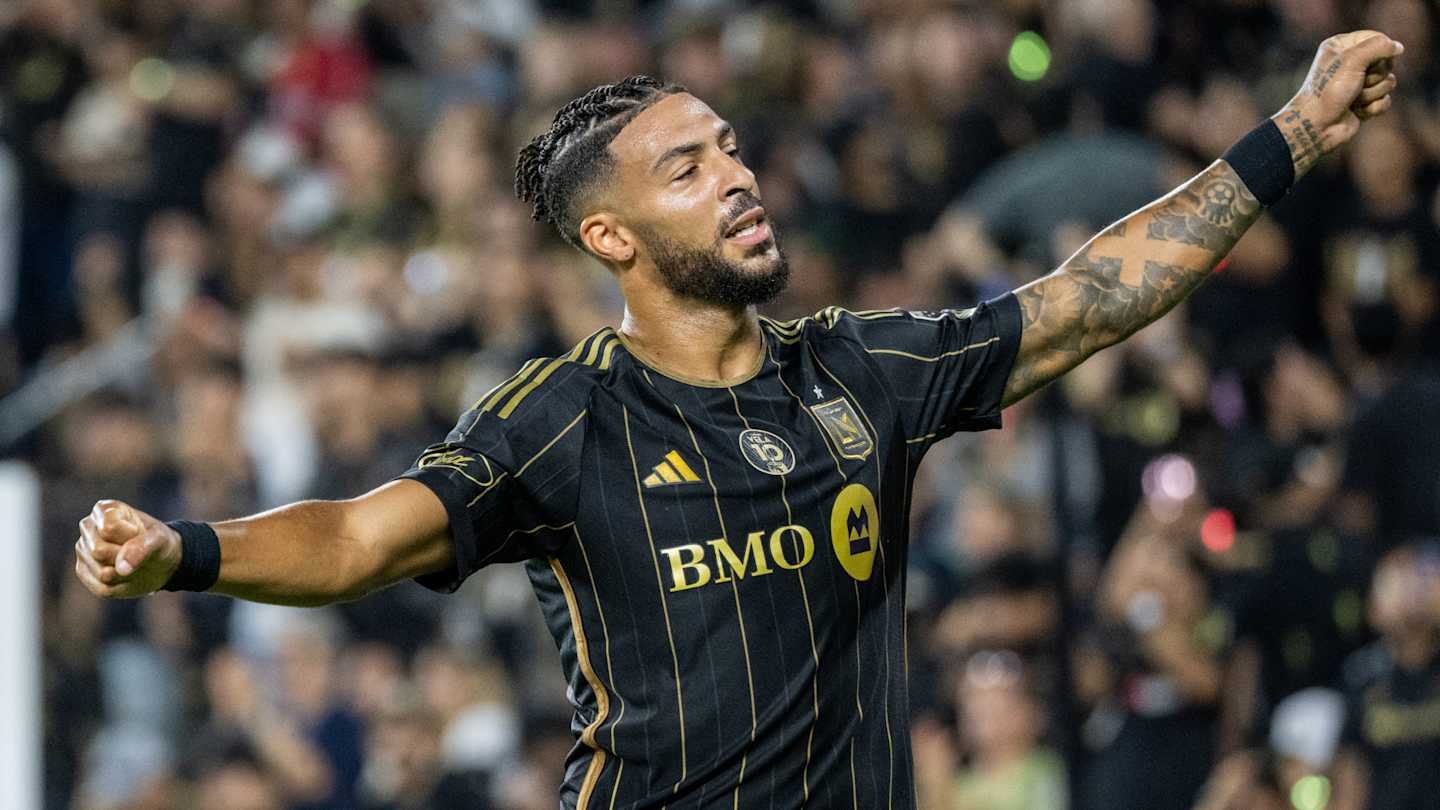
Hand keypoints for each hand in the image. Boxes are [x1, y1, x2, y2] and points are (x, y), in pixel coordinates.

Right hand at [74, 500, 181, 597]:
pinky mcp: (83, 571)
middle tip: (137, 552)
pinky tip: (125, 575)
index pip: (109, 528)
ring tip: (132, 563)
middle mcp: (88, 527)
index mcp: (104, 509)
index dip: (130, 536)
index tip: (139, 533)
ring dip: (126, 573)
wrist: (159, 561)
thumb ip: (142, 547)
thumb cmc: (158, 543)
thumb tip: (121, 568)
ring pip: (101, 573)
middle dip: (125, 556)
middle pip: (99, 551)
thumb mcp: (159, 539)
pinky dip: (121, 585)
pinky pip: (102, 588)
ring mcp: (83, 549)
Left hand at [1273, 30, 1403, 175]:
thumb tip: (1398, 47)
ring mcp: (1358, 84)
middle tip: (1355, 84)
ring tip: (1353, 100)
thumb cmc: (1328, 91)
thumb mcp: (1352, 60)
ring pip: (1389, 82)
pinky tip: (1356, 112)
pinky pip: (1385, 100)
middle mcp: (1350, 63)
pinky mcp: (1364, 102)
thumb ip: (1378, 46)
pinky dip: (1373, 108)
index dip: (1380, 50)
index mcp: (1342, 46)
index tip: (1367, 62)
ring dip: (1372, 93)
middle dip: (1374, 76)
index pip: (1377, 37)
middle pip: (1386, 61)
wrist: (1316, 126)